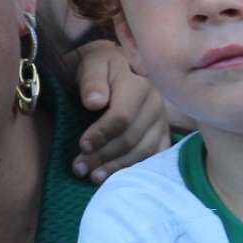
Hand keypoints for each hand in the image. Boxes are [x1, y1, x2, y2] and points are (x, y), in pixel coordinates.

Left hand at [70, 39, 169, 180]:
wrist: (119, 69)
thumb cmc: (102, 68)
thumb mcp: (93, 65)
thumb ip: (93, 81)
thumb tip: (94, 102)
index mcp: (139, 84)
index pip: (122, 116)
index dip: (102, 133)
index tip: (82, 146)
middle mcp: (156, 104)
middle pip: (131, 138)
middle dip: (103, 156)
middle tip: (80, 168)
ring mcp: (162, 121)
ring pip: (142, 151)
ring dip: (116, 167)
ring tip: (93, 177)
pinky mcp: (163, 135)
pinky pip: (152, 157)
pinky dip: (133, 169)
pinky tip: (116, 178)